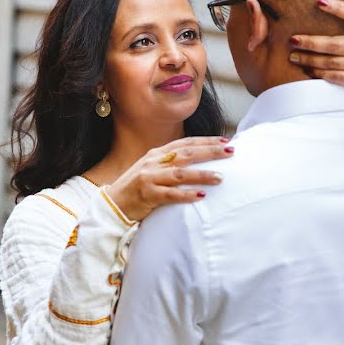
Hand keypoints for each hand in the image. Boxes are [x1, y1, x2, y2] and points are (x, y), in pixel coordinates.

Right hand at [105, 137, 233, 221]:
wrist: (113, 203)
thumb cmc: (137, 187)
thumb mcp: (152, 168)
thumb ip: (171, 162)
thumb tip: (198, 159)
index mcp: (157, 153)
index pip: (185, 143)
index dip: (206, 141)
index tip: (225, 140)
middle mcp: (154, 162)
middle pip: (186, 154)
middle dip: (210, 152)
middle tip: (230, 151)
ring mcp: (149, 178)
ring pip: (180, 173)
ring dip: (202, 175)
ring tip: (220, 177)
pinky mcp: (147, 195)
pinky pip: (170, 194)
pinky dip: (186, 194)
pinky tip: (201, 195)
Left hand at [288, 0, 343, 116]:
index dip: (338, 8)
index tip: (319, 2)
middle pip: (336, 44)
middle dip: (312, 42)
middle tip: (292, 39)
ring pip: (332, 62)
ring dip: (310, 60)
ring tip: (293, 55)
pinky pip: (336, 77)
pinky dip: (319, 74)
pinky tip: (306, 70)